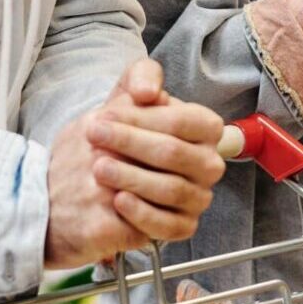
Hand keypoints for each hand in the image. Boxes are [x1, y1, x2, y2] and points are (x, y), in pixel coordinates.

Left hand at [42, 61, 223, 267]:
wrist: (101, 173)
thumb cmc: (122, 131)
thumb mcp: (127, 96)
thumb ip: (140, 77)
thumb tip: (148, 93)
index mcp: (205, 128)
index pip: (181, 121)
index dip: (141, 118)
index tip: (105, 114)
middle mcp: (209, 163)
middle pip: (174, 153)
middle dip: (130, 143)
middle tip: (93, 136)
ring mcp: (200, 197)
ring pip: (171, 189)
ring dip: (131, 177)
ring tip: (98, 168)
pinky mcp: (185, 227)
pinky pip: (169, 225)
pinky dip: (142, 213)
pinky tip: (118, 200)